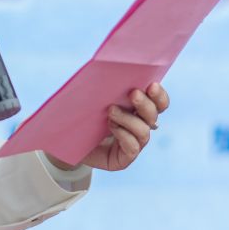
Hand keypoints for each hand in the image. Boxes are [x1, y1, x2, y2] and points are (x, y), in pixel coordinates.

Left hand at [53, 82, 167, 172]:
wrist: (69, 140)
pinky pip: (133, 147)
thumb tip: (113, 70)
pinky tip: (111, 128)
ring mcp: (134, 144)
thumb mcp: (96, 97)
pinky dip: (124, 135)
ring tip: (111, 111)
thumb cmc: (83, 115)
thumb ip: (108, 87)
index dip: (159, 95)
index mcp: (138, 110)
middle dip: (146, 104)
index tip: (151, 84)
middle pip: (155, 115)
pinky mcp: (124, 159)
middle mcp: (140, 126)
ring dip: (129, 119)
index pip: (159, 103)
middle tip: (133, 94)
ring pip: (144, 131)